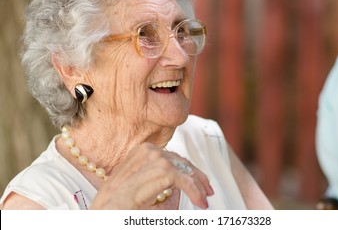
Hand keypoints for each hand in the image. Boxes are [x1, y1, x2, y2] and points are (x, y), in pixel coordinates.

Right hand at [90, 142, 213, 208]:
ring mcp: (154, 159)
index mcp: (141, 151)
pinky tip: (200, 201)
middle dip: (197, 177)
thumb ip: (156, 178)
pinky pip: (185, 180)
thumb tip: (182, 179)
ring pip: (185, 170)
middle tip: (207, 192)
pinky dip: (195, 191)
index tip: (200, 184)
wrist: (105, 212)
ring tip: (204, 200)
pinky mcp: (160, 171)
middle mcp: (148, 150)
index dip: (188, 171)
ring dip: (198, 186)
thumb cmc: (117, 204)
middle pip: (181, 162)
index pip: (172, 158)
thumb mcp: (138, 185)